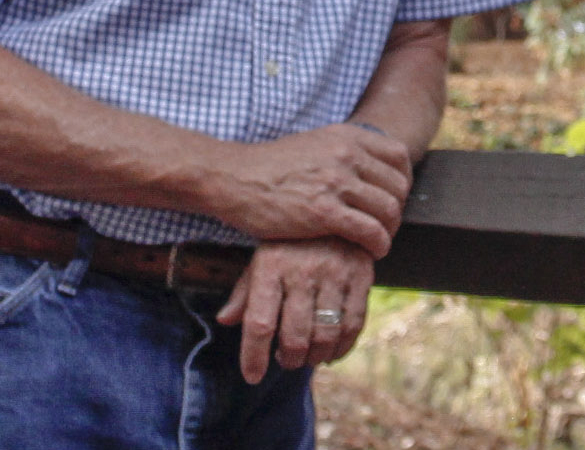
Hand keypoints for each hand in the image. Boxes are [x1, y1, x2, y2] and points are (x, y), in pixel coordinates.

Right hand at [214, 124, 410, 258]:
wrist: (234, 178)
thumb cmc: (270, 166)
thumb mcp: (312, 144)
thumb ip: (342, 152)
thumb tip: (368, 167)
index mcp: (344, 135)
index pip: (398, 155)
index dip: (402, 180)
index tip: (392, 197)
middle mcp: (345, 153)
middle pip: (398, 185)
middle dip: (396, 209)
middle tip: (383, 225)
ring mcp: (336, 181)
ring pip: (389, 210)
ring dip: (389, 231)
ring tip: (377, 241)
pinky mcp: (324, 212)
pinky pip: (371, 232)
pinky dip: (378, 246)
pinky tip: (370, 252)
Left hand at [216, 238, 374, 384]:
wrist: (333, 209)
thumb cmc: (290, 242)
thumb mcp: (262, 258)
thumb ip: (245, 291)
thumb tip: (224, 320)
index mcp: (271, 264)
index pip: (259, 323)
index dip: (253, 356)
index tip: (252, 376)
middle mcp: (302, 269)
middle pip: (295, 336)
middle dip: (289, 359)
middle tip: (286, 360)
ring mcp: (334, 272)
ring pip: (325, 335)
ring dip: (315, 357)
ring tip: (307, 356)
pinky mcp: (360, 276)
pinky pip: (353, 325)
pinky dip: (341, 348)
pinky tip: (331, 350)